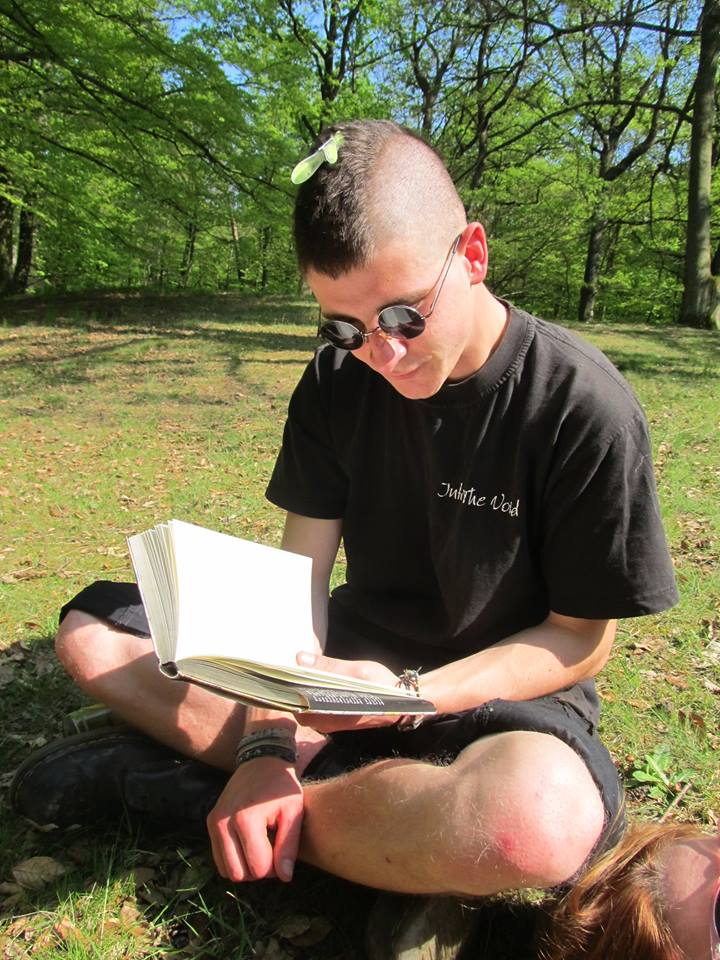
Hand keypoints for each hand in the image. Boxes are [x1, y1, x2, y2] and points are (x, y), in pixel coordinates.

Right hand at [206, 757, 302, 882]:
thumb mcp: (294, 812)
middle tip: (272, 850)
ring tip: (260, 845)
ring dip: (245, 866)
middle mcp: (224, 822)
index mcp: (246, 820)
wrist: (262, 759)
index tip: (282, 850)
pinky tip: (248, 843)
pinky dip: (234, 859)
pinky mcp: (210, 822)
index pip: (258, 868)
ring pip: (226, 870)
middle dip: (258, 870)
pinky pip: (219, 858)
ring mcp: (214, 822)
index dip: (274, 867)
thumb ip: (289, 846)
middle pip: (239, 874)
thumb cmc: (281, 786)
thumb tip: (285, 877)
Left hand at [295, 651, 400, 732]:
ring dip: (301, 692)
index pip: (297, 704)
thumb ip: (328, 665)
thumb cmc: (382, 687)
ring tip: (299, 673)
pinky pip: (314, 709)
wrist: (401, 704)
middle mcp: (328, 722)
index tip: (283, 674)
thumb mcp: (357, 671)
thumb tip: (300, 658)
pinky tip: (312, 682)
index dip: (288, 689)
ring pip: (305, 708)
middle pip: (298, 707)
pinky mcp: (333, 720)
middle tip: (290, 670)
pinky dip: (310, 695)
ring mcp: (329, 723)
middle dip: (293, 689)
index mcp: (332, 712)